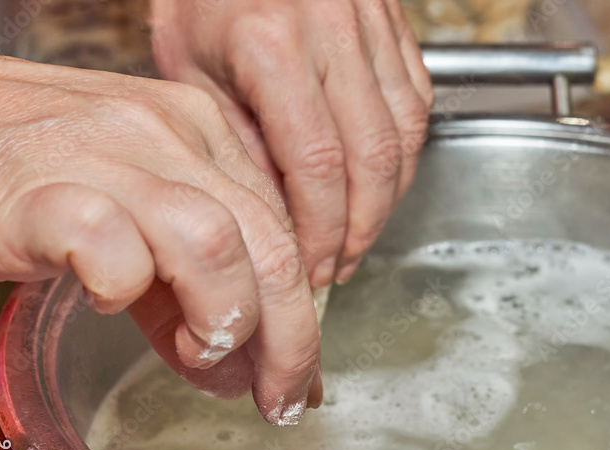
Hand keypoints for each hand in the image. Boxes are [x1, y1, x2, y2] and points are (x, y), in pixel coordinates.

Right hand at [0, 55, 320, 423]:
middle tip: (278, 399)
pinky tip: (103, 300)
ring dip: (222, 318)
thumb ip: (186, 291)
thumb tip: (240, 370)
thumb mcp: (131, 223)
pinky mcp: (38, 188)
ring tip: (196, 352)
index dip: (301, 315)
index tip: (297, 375)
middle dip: (289, 339)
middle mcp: (166, 130)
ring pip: (215, 242)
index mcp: (200, 131)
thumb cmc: (26, 180)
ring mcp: (104, 152)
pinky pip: (113, 248)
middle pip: (270, 243)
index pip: (283, 231)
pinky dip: (123, 290)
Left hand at [150, 0, 433, 286]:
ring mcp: (371, 21)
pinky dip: (405, 150)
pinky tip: (381, 178)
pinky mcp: (394, 19)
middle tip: (342, 262)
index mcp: (270, 43)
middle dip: (362, 226)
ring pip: (406, 132)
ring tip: (362, 230)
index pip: (318, 165)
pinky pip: (417, 98)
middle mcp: (330, 28)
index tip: (316, 265)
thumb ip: (242, 147)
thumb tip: (282, 222)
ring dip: (390, 196)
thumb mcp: (192, 71)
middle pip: (373, 158)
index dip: (324, 230)